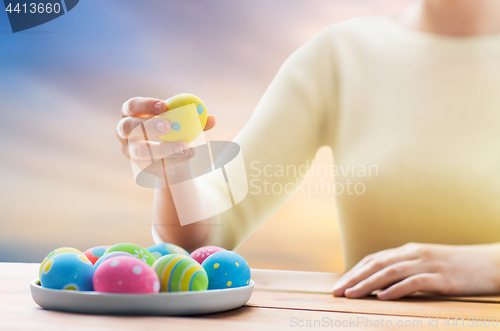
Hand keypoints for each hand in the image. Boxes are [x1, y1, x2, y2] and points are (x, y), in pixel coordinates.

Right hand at [115, 97, 215, 176]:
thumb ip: (196, 120)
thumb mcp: (185, 122)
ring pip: (140, 150)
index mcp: (131, 113)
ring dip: (163, 148)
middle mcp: (123, 131)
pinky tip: (187, 155)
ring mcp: (129, 150)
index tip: (165, 106)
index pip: (132, 106)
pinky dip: (171, 159)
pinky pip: (152, 164)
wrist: (174, 157)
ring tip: (184, 146)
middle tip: (169, 126)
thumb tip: (211, 118)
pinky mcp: (138, 165)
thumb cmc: (176, 130)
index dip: (145, 105)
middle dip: (148, 125)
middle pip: (129, 127)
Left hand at [331, 242, 499, 299]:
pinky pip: (416, 282)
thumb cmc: (456, 267)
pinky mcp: (442, 277)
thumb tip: (381, 287)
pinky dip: (398, 289)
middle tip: (337, 292)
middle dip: (354, 278)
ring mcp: (428, 264)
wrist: (490, 263)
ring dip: (368, 284)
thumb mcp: (427, 265)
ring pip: (391, 272)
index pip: (374, 260)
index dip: (355, 272)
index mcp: (408, 251)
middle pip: (377, 264)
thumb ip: (406, 271)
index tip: (339, 285)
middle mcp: (414, 254)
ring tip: (352, 295)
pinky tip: (384, 297)